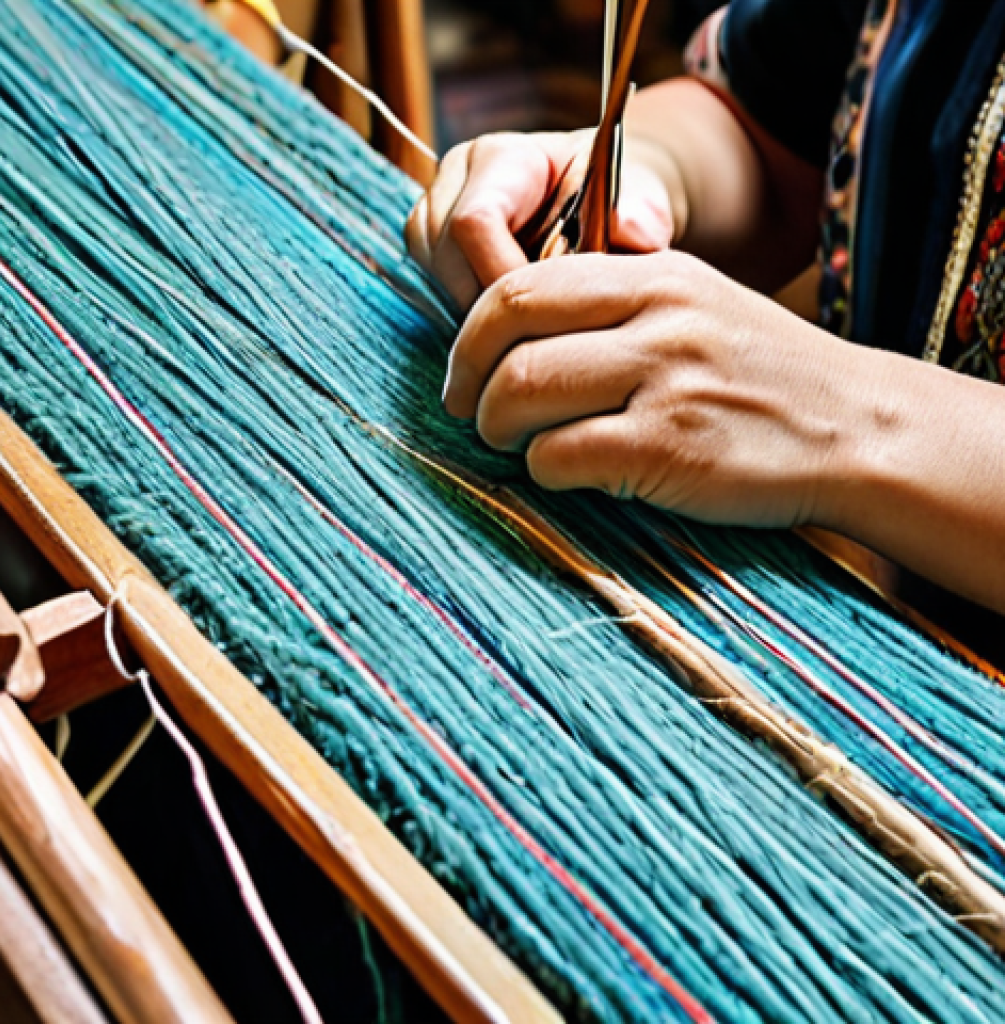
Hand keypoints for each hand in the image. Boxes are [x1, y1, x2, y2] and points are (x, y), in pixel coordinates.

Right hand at [406, 131, 680, 308]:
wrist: (599, 204)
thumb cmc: (618, 201)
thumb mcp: (640, 200)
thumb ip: (641, 214)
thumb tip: (632, 232)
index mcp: (502, 157)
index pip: (474, 223)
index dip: (505, 278)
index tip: (547, 314)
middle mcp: (454, 181)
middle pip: (447, 261)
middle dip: (494, 307)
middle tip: (543, 329)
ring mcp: (432, 219)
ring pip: (438, 285)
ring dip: (483, 317)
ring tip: (533, 323)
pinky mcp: (430, 255)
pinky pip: (437, 298)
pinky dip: (475, 320)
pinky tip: (513, 324)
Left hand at [443, 251, 872, 529]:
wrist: (855, 429)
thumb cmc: (761, 376)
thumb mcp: (694, 309)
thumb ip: (611, 310)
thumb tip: (513, 344)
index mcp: (651, 274)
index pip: (519, 284)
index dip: (470, 334)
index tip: (466, 372)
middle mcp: (655, 316)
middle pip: (506, 330)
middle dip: (468, 381)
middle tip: (472, 413)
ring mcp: (664, 380)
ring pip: (520, 392)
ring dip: (499, 429)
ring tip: (519, 446)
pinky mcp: (671, 447)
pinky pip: (560, 457)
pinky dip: (543, 471)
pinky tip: (568, 474)